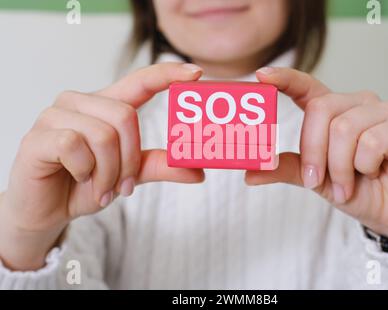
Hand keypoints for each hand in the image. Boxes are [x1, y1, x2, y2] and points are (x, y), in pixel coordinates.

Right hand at [0, 63, 204, 269]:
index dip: (167, 74)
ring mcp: (56, 115)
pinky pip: (74, 146)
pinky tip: (78, 179)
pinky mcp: (38, 136)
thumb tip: (197, 171)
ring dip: (109, 172)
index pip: (140, 80)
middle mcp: (81, 103)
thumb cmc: (85, 185)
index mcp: (106, 106)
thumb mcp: (129, 175)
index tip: (196, 72)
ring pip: (103, 134)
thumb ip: (158, 167)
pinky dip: (85, 171)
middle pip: (125, 116)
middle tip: (123, 187)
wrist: (46, 210)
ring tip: (101, 188)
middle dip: (130, 161)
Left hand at [246, 67, 387, 252]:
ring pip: (344, 129)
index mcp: (333, 112)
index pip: (307, 86)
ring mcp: (384, 112)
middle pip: (320, 110)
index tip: (262, 75)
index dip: (285, 78)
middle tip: (317, 179)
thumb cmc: (355, 189)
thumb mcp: (314, 179)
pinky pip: (372, 142)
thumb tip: (249, 173)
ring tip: (347, 184)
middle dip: (314, 153)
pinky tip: (374, 173)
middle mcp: (357, 104)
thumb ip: (286, 169)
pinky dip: (365, 167)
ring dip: (340, 167)